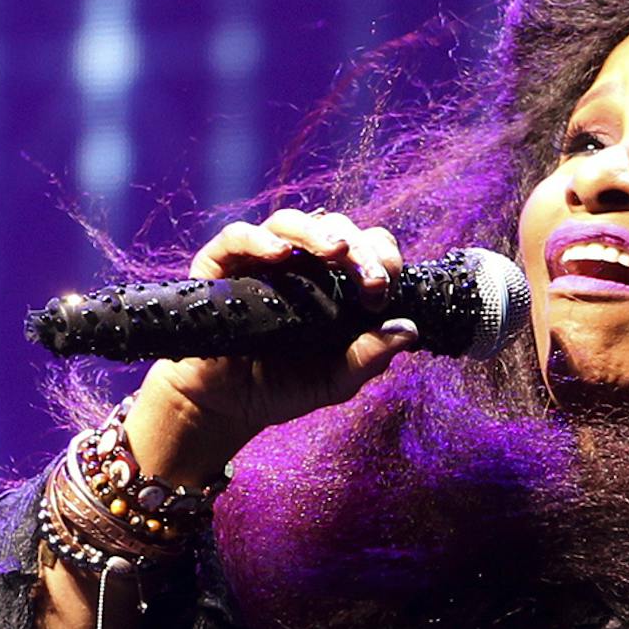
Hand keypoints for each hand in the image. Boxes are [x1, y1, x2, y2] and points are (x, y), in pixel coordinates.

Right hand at [128, 208, 413, 478]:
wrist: (226, 406)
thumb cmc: (284, 387)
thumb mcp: (335, 380)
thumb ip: (369, 357)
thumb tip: (409, 329)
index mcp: (334, 282)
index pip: (365, 249)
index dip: (381, 258)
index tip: (386, 286)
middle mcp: (300, 263)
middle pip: (335, 229)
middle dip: (359, 249)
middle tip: (373, 279)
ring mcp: (259, 258)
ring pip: (290, 222)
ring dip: (317, 233)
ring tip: (337, 252)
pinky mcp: (219, 264)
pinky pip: (237, 237)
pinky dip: (259, 240)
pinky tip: (280, 255)